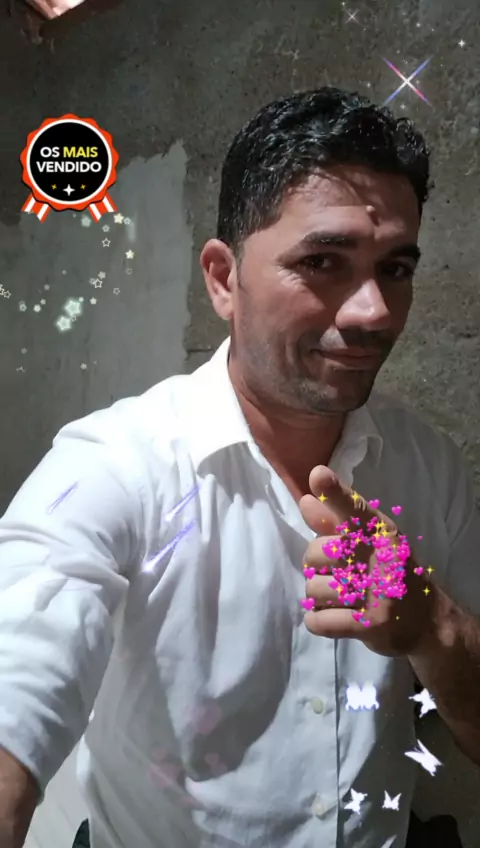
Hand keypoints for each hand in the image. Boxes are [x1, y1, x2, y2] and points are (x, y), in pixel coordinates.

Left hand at [299, 466, 434, 656]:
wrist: (428, 620)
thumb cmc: (391, 573)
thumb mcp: (369, 543)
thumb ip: (335, 523)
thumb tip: (305, 501)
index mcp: (380, 532)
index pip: (354, 509)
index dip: (335, 493)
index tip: (318, 475)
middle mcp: (380, 557)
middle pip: (315, 552)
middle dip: (316, 566)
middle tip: (337, 574)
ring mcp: (377, 593)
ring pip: (314, 589)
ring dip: (319, 597)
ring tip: (340, 599)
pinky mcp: (371, 624)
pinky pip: (320, 621)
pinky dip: (317, 621)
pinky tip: (332, 618)